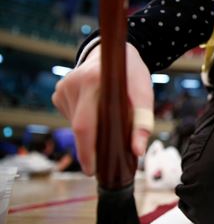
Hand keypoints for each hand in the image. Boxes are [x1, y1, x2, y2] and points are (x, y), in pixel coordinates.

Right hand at [51, 43, 153, 174]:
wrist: (115, 52)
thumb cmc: (132, 75)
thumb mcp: (144, 94)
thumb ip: (143, 122)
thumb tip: (137, 152)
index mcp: (96, 81)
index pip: (85, 124)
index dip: (87, 151)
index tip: (91, 170)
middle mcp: (74, 83)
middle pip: (78, 127)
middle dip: (90, 148)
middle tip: (103, 160)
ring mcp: (63, 87)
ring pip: (75, 123)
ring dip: (91, 130)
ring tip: (107, 120)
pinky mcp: (58, 91)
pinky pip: (70, 115)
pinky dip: (83, 120)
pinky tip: (95, 110)